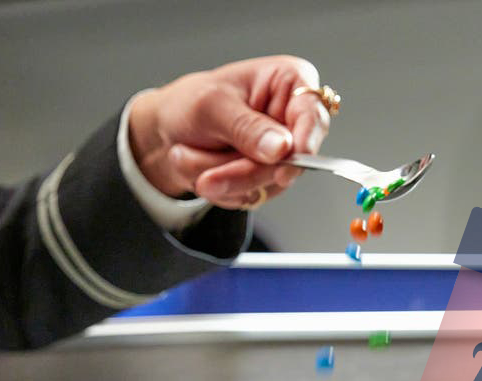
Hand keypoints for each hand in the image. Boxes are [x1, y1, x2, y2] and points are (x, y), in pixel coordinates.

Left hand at [126, 55, 330, 208]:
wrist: (169, 129)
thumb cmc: (192, 102)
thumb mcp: (211, 105)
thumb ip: (246, 127)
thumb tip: (281, 147)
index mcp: (290, 83)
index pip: (313, 114)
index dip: (304, 143)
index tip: (283, 168)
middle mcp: (293, 120)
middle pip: (290, 161)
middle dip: (243, 172)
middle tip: (206, 179)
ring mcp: (283, 153)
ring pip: (268, 183)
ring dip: (224, 179)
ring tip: (191, 158)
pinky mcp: (270, 179)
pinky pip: (253, 196)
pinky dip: (223, 190)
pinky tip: (204, 171)